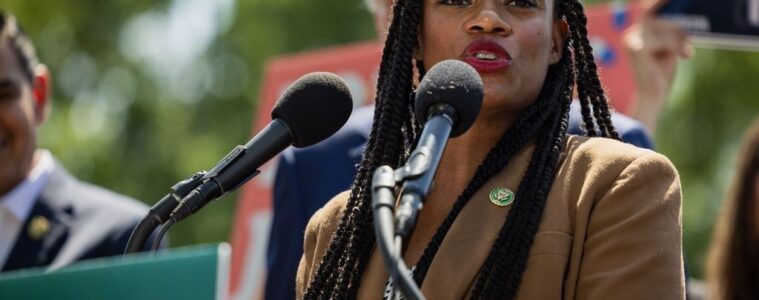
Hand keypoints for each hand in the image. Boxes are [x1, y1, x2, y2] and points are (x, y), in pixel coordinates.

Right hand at [624, 0, 691, 133]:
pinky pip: (663, 39)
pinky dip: (676, 47)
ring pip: (661, 27)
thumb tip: (676, 13)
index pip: (649, 11)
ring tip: (686, 53)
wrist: (653, 96)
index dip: (657, 4)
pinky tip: (685, 56)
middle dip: (674, 28)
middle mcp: (629, 35)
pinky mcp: (636, 49)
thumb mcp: (667, 46)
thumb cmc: (660, 74)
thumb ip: (668, 31)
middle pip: (655, 17)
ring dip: (677, 41)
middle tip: (688, 41)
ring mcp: (630, 41)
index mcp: (634, 34)